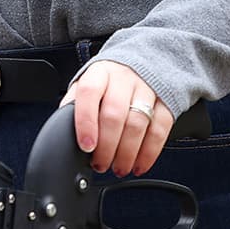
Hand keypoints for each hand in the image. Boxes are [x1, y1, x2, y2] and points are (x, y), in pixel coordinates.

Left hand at [61, 60, 172, 176]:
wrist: (143, 60)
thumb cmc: (110, 80)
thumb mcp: (88, 82)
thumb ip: (75, 103)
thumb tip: (63, 128)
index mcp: (99, 73)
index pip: (89, 93)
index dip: (86, 121)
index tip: (86, 146)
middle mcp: (123, 79)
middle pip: (114, 114)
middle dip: (107, 146)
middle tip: (101, 164)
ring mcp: (146, 88)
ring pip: (137, 124)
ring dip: (127, 153)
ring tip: (119, 168)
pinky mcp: (166, 101)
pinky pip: (159, 130)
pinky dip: (149, 153)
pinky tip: (139, 165)